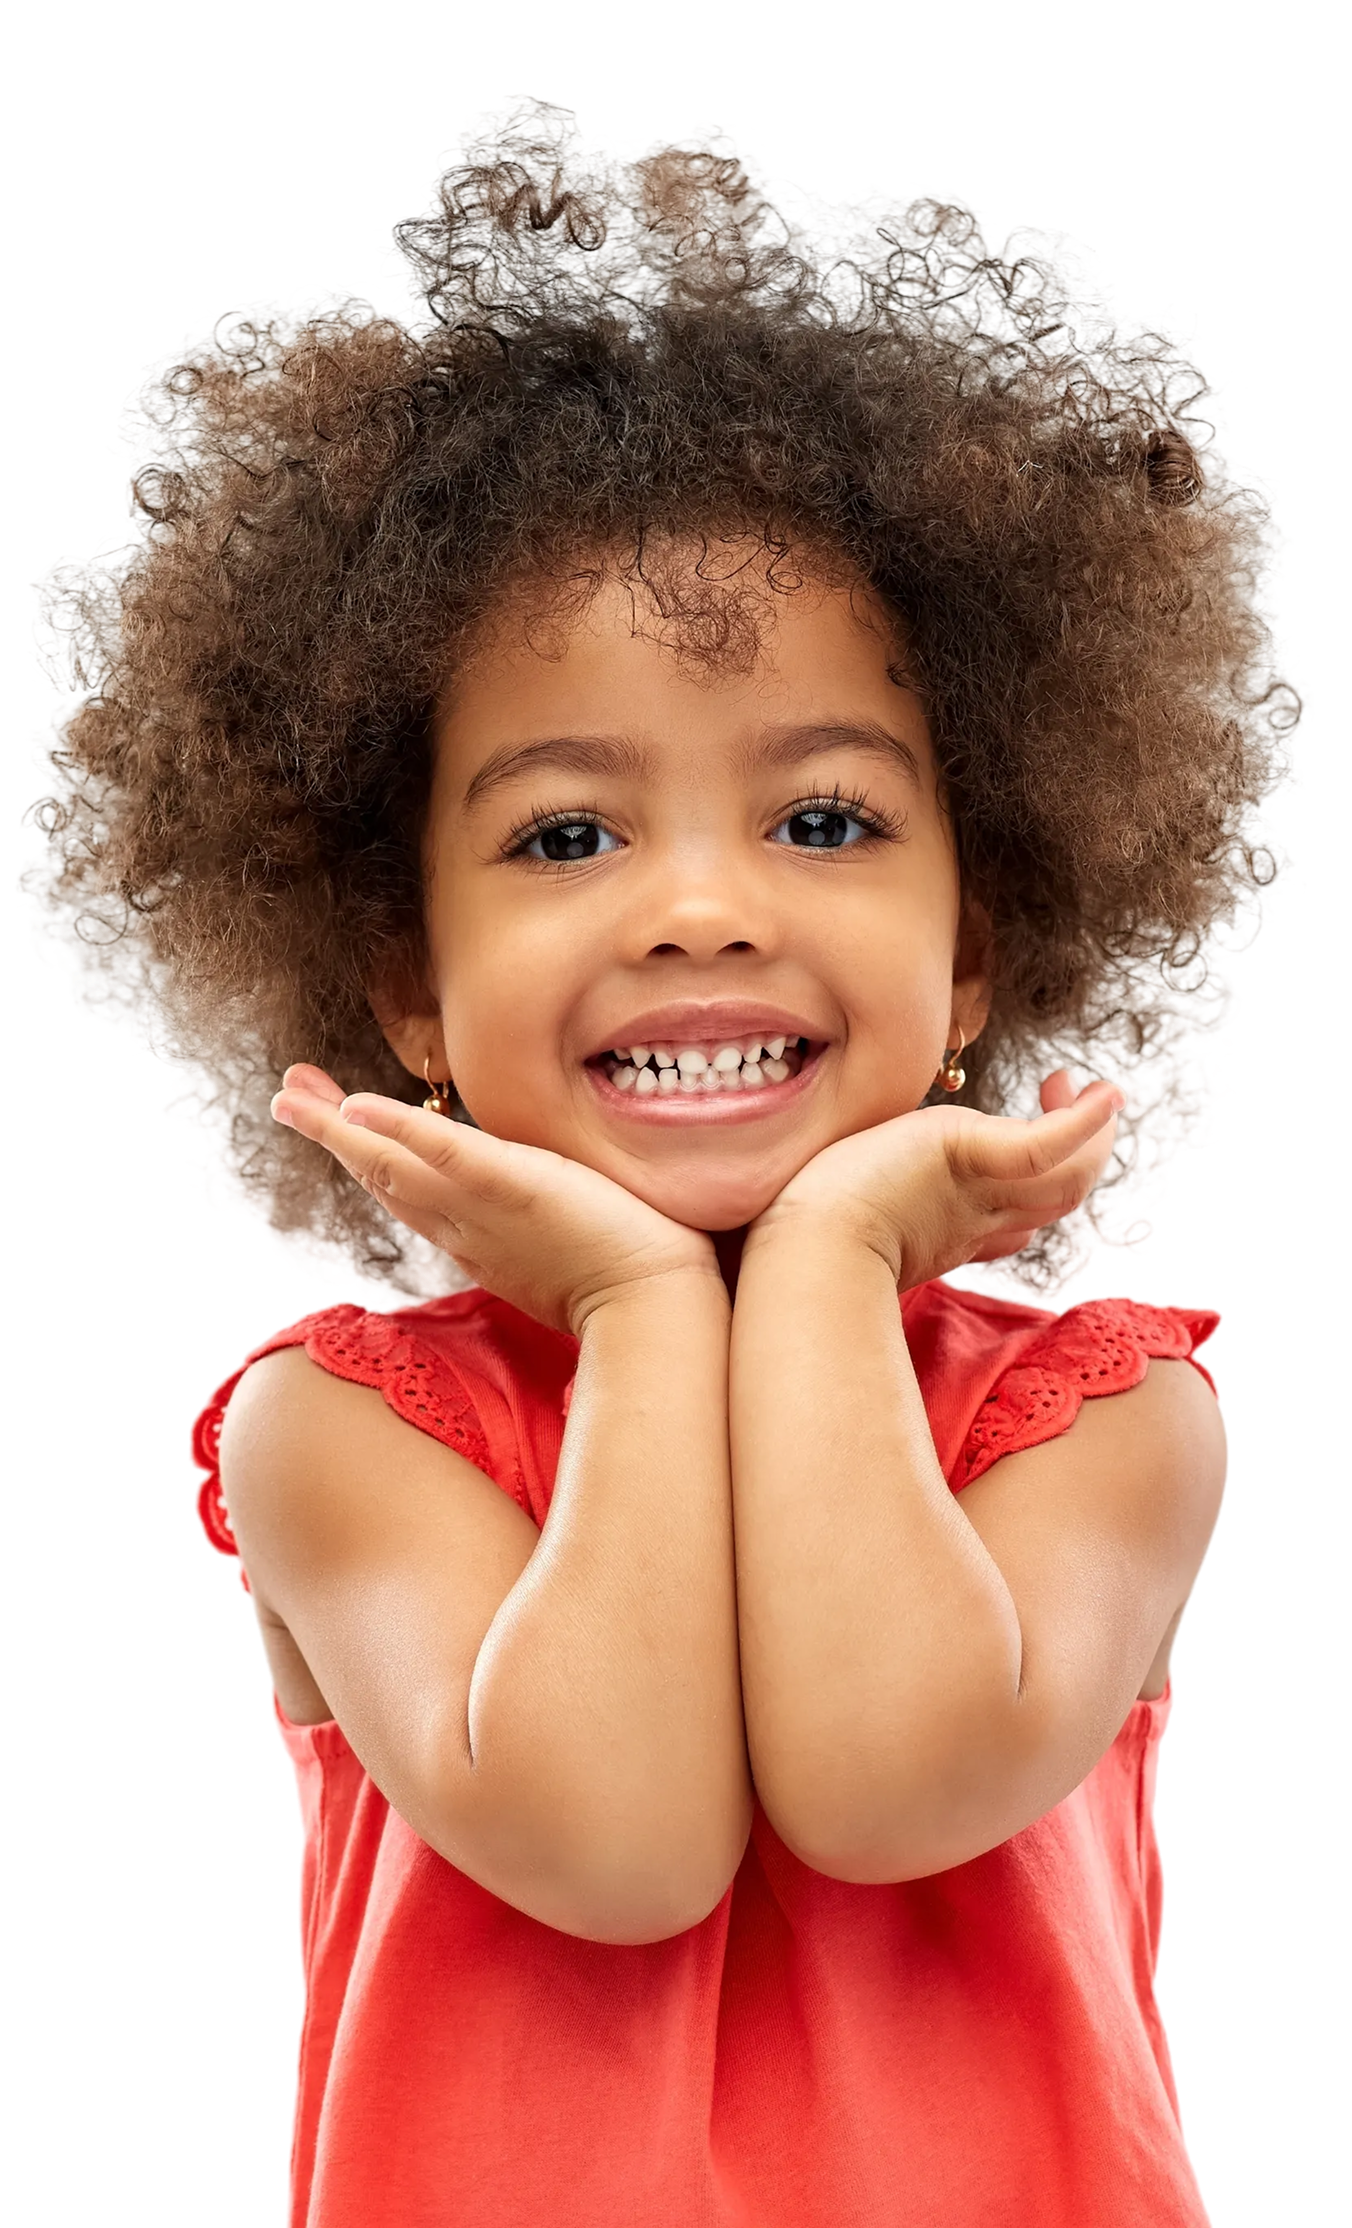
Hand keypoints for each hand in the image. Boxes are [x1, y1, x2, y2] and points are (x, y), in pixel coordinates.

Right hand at [271, 1066, 719, 1336]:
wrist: (655, 1311)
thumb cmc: (627, 1284)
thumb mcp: (564, 1248)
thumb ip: (537, 1226)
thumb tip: (538, 1208)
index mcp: (475, 1238)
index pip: (406, 1189)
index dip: (363, 1156)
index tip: (333, 1124)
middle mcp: (465, 1225)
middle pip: (382, 1173)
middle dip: (329, 1134)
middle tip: (281, 1096)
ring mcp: (483, 1209)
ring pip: (394, 1162)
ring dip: (338, 1127)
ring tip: (290, 1094)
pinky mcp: (516, 1187)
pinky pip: (449, 1153)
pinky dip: (402, 1130)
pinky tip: (359, 1108)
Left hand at [746, 1070, 1126, 1290]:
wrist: (802, 1253)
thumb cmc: (804, 1243)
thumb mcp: (851, 1219)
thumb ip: (868, 1208)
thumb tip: (855, 1200)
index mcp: (950, 1234)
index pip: (1020, 1218)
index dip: (1039, 1187)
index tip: (1024, 1151)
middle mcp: (977, 1218)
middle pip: (1056, 1197)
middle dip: (1079, 1155)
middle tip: (1062, 1098)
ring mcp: (979, 1193)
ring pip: (1065, 1177)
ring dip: (1091, 1136)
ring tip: (1092, 1093)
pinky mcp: (968, 1160)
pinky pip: (1043, 1147)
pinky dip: (1081, 1125)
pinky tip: (1105, 1095)